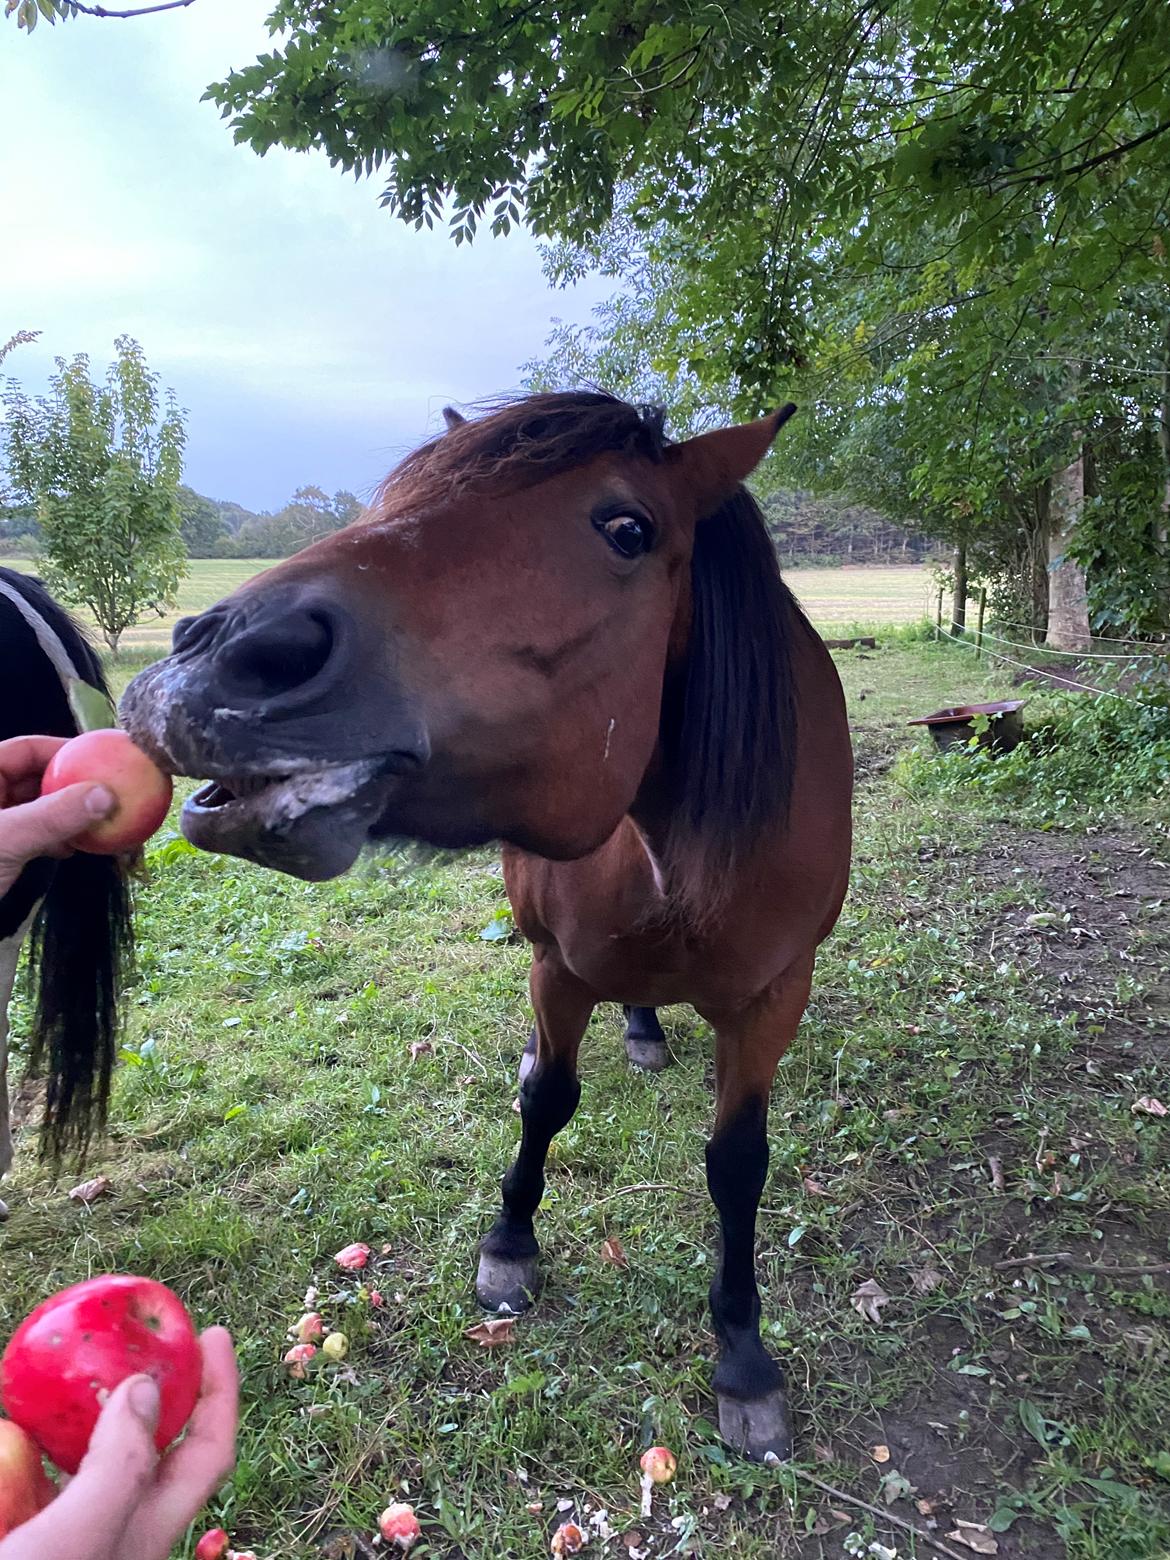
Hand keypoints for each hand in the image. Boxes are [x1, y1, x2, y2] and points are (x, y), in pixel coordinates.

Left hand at [0, 736, 114, 896]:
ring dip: (68, 816)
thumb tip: (104, 795)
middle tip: (108, 795)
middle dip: (72, 786)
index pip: (26, 749)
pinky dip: (55, 838)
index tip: (102, 761)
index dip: (64, 751)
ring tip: (97, 825)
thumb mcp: (6, 839)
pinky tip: (73, 849)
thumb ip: (54, 816)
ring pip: (37, 808)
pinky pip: (33, 833)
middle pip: (35, 777)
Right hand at [0, 1328, 237, 1559]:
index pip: (210, 1454)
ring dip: (84, 1418)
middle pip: (153, 1451)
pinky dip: (30, 1449)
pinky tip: (13, 1424)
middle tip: (138, 1343)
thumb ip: (115, 1468)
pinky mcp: (29, 1537)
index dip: (221, 1391)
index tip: (213, 1334)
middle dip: (154, 1395)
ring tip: (70, 1374)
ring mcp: (70, 1538)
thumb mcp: (74, 1540)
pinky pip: (35, 1480)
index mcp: (144, 1536)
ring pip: (90, 1463)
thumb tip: (144, 1390)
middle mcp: (114, 1535)